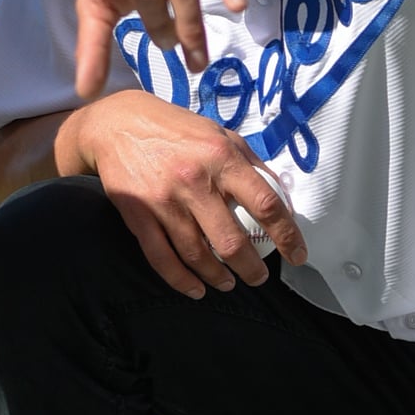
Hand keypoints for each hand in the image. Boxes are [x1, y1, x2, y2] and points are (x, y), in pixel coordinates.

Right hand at [69, 92, 303, 300]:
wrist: (117, 124)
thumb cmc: (175, 129)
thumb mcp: (219, 133)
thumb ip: (250, 162)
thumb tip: (280, 195)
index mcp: (222, 157)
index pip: (265, 203)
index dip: (286, 235)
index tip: (297, 254)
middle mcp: (194, 180)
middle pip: (232, 241)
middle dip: (252, 269)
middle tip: (259, 278)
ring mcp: (164, 201)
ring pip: (198, 256)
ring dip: (219, 278)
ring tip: (229, 283)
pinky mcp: (138, 215)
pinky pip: (162, 258)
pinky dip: (181, 281)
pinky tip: (195, 289)